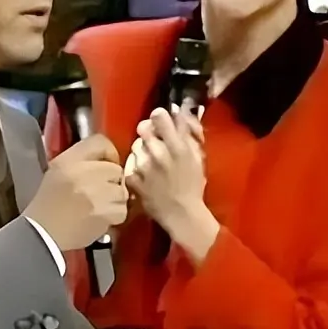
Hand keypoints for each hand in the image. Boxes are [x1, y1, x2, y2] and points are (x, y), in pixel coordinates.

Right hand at [25, 134, 127, 250]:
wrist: (44, 232)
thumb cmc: (50, 201)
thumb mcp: (58, 169)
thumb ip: (83, 157)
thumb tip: (110, 156)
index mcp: (69, 160)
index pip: (101, 142)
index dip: (109, 153)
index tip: (106, 164)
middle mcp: (83, 173)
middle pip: (116, 169)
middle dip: (110, 181)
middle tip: (97, 191)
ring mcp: (96, 194)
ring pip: (121, 191)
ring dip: (113, 199)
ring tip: (98, 205)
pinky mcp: (104, 214)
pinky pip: (121, 210)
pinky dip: (113, 215)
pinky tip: (99, 217)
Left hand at [124, 106, 205, 228]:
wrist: (181, 214)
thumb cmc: (193, 186)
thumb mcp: (197, 158)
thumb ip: (187, 135)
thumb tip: (179, 114)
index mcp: (177, 146)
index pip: (159, 115)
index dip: (159, 117)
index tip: (162, 124)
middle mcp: (158, 153)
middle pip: (143, 127)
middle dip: (149, 133)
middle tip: (155, 142)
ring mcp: (142, 166)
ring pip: (136, 145)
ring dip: (142, 150)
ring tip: (151, 163)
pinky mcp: (132, 179)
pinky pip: (130, 164)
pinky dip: (135, 168)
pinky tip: (145, 176)